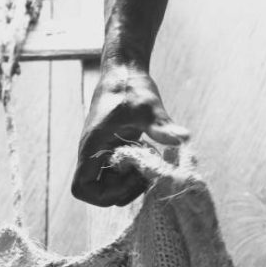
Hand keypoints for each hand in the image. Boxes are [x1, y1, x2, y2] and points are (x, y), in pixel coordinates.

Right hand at [71, 65, 188, 205]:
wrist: (124, 71)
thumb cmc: (130, 87)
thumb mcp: (148, 107)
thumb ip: (161, 126)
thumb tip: (183, 139)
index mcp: (92, 147)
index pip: (82, 189)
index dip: (103, 195)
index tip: (127, 178)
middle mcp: (93, 154)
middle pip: (99, 192)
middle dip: (124, 190)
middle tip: (146, 173)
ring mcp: (102, 154)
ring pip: (111, 185)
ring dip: (131, 182)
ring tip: (149, 163)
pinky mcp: (112, 150)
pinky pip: (119, 173)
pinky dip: (134, 172)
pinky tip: (149, 155)